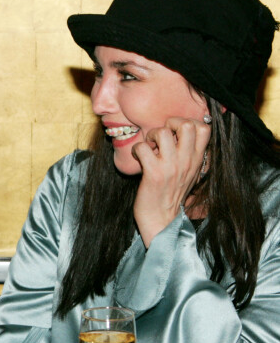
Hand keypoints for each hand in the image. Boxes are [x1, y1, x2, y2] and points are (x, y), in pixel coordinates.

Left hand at [132, 117, 210, 246]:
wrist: (162, 221)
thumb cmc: (171, 196)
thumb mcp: (189, 173)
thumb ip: (188, 154)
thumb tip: (179, 133)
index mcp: (196, 160)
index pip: (204, 128)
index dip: (188, 122)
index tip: (175, 131)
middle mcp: (186, 161)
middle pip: (187, 125)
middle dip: (170, 123)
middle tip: (161, 136)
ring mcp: (170, 167)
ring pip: (163, 132)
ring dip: (151, 135)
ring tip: (149, 147)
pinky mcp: (153, 174)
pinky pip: (143, 148)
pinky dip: (137, 149)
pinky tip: (138, 157)